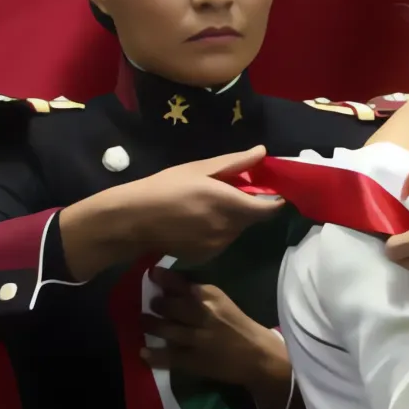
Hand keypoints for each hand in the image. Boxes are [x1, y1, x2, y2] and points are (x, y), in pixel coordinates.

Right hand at [59, 146, 281, 275]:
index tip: (267, 189)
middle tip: (226, 191)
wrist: (134, 220)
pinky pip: (222, 240)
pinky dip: (217, 230)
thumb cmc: (165, 187)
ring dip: (232, 218)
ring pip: (237, 230)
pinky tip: (196, 221)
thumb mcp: (200, 169)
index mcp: (231, 204)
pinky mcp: (206, 256)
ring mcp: (218, 246)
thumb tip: (262, 152)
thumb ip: (235, 163)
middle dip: (248, 205)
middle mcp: (229, 229)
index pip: (270, 208)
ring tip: (206, 205)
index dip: (274, 199)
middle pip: (253, 218)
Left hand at [141, 268, 290, 408]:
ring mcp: (197, 339)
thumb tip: (170, 289)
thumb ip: (200, 296)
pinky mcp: (194, 361)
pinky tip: (143, 352)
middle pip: (170, 305)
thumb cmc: (240, 327)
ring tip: (143, 322)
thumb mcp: (223, 303)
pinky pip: (168, 357)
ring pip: (165, 329)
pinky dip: (153, 355)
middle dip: (157, 303)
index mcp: (213, 297)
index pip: (182, 284)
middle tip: (151, 303)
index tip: (153, 274)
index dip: (163, 278)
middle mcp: (203, 315)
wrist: (259, 356)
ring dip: (150, 324)